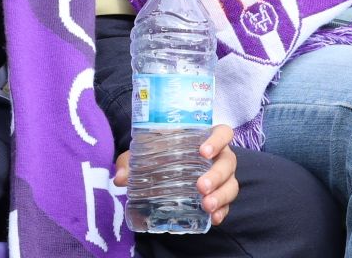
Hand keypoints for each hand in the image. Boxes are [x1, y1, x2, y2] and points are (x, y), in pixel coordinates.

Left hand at [112, 124, 239, 226]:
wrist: (164, 172)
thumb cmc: (159, 155)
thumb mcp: (144, 155)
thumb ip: (131, 162)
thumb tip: (120, 178)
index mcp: (205, 139)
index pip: (222, 133)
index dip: (218, 140)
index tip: (203, 151)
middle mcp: (219, 157)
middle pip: (228, 162)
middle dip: (217, 175)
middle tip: (201, 187)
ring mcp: (222, 178)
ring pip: (231, 184)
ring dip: (221, 195)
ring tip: (206, 205)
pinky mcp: (219, 196)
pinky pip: (227, 205)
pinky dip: (222, 212)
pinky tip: (214, 219)